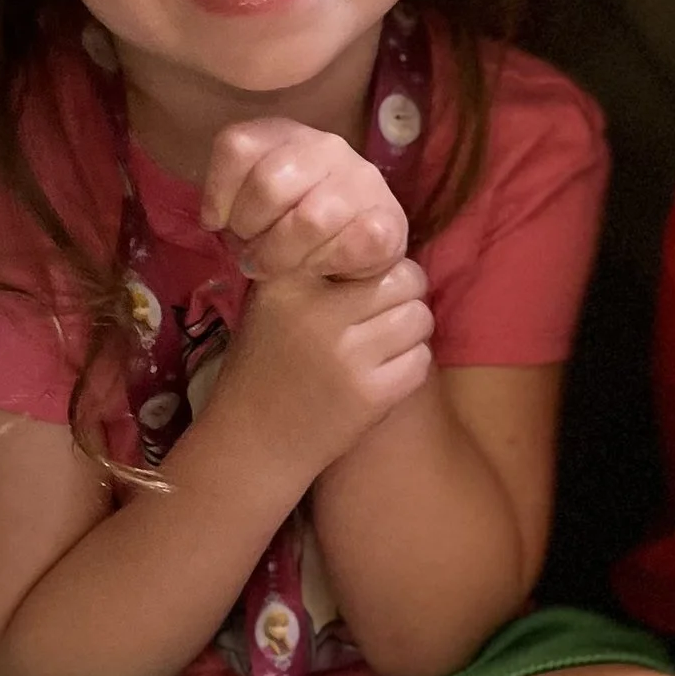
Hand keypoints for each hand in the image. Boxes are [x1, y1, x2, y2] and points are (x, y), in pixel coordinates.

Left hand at [203, 118, 408, 282]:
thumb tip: (214, 220)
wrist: (355, 249)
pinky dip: (323, 265)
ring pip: (309, 220)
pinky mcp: (389, 220)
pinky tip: (317, 269)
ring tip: (275, 269)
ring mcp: (362, 180)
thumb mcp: (252, 202)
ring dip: (281, 256)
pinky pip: (348, 246)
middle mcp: (326, 147)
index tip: (217, 223)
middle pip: (269, 184)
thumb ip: (229, 200)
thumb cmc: (290, 225)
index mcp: (286, 134)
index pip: (237, 146)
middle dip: (249, 230)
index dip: (218, 193)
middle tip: (249, 253)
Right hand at [208, 257, 434, 474]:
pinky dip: (410, 366)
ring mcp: (346, 356)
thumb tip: (382, 235)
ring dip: (411, 331)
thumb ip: (319, 268)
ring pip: (420, 318)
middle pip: (406, 278)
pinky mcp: (370, 395)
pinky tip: (383, 374)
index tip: (364, 280)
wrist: (253, 440)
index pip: (364, 242)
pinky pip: (421, 361)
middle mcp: (317, 312)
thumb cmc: (269, 363)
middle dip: (406, 293)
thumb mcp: (275, 301)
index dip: (376, 260)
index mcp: (289, 280)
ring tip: (384, 344)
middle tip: (386, 312)